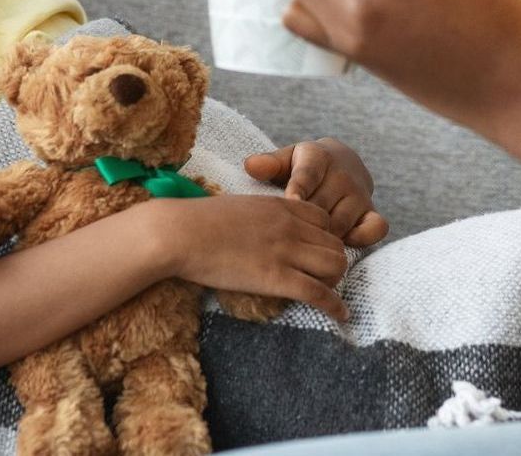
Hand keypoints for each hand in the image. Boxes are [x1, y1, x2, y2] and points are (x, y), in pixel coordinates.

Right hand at [154, 193, 349, 321]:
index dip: (325, 237)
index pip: (325, 219)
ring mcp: (284, 250)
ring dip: (335, 281)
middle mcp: (289, 225)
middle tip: (321, 276)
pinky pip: (318, 293)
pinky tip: (340, 315)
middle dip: (333, 261)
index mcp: (279, 205)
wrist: (181, 233)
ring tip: (326, 293)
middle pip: (336, 244)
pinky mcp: (276, 277)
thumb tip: (264, 231)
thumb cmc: (200, 220)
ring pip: (335, 266)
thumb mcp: (240, 207)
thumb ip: (261, 215)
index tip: (316, 252)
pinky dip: (334, 306)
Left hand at [245, 139, 388, 246]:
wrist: (339, 163)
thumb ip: (268, 164)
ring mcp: (360, 194)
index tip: (288, 205)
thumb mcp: (285, 160)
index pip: (307, 176)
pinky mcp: (373, 212)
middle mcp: (343, 175)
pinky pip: (373, 230)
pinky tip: (336, 247)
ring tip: (302, 248)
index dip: (297, 191)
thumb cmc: (301, 167)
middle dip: (302, 225)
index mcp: (317, 157)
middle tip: (283, 240)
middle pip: (321, 207)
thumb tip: (250, 166)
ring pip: (341, 224)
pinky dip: (359, 240)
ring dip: (322, 238)